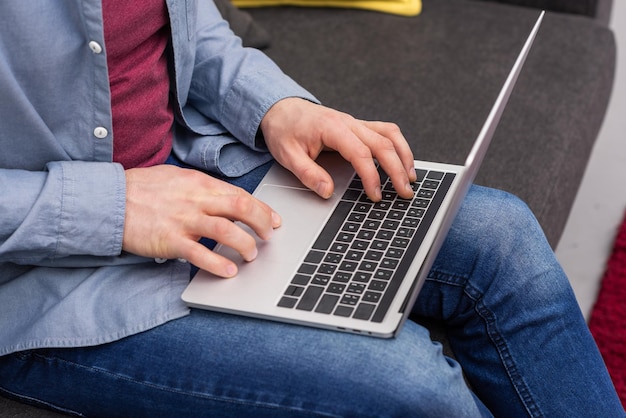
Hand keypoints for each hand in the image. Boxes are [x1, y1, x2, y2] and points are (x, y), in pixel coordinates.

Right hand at [122, 165, 280, 277]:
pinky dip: (218, 264)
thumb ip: (201, 187)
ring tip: (250, 256)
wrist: (108, 200)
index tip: (273, 220)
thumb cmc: (141, 189)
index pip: (240, 194)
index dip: (262, 208)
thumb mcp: (176, 178)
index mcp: (199, 183)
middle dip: (262, 223)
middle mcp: (195, 199)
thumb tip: (224, 197)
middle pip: (241, 208)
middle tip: (268, 237)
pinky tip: (229, 271)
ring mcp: (183, 220)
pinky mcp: (170, 241)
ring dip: (245, 245)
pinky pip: (200, 254)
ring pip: (226, 231)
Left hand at [260, 98, 416, 200]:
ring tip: (411, 178)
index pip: (361, 154)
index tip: (376, 195)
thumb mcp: (287, 155)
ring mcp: (356, 122)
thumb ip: (308, 174)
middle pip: (383, 144)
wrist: (281, 109)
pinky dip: (398, 146)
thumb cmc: (284, 129)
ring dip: (404, 155)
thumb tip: (327, 191)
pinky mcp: (358, 126)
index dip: (371, 177)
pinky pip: (385, 131)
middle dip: (397, 170)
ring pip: (390, 135)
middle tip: (404, 192)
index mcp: (332, 128)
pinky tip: (403, 161)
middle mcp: (349, 122)